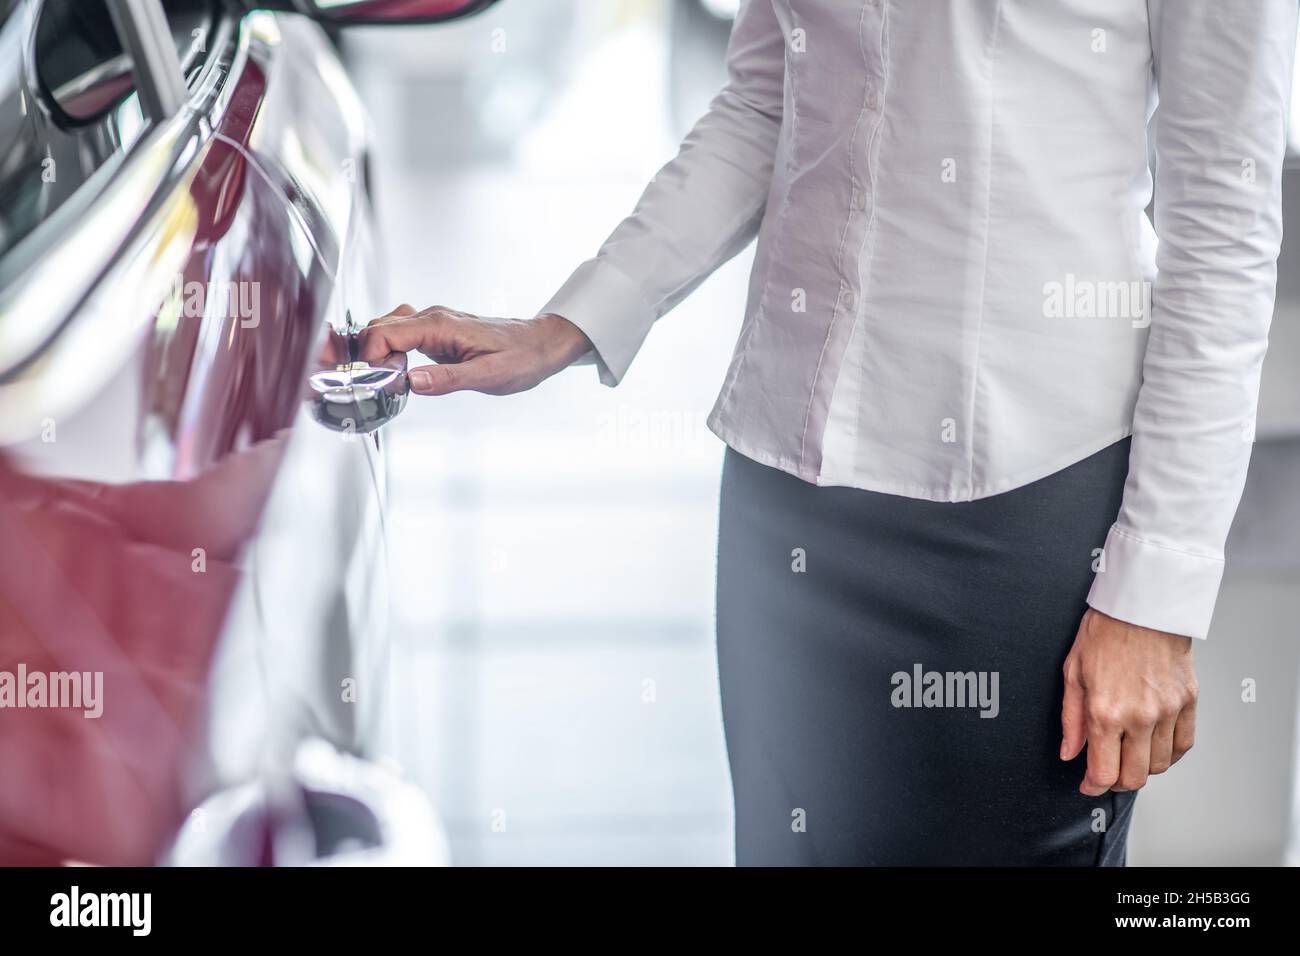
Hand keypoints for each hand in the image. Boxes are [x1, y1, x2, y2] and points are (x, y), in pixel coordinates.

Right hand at [358, 304, 591, 395]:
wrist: (541, 345)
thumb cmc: (521, 358)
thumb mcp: (488, 376)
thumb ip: (448, 379)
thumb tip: (411, 382)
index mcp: (440, 326)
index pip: (383, 332)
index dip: (371, 358)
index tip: (378, 381)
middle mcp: (432, 319)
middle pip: (378, 328)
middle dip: (369, 356)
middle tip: (384, 384)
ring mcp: (433, 324)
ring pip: (387, 329)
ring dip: (379, 353)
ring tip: (393, 379)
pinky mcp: (438, 333)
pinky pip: (402, 335)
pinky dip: (392, 351)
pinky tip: (403, 372)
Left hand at [1060, 607, 1197, 795]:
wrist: (1143, 606)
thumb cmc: (1106, 631)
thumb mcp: (1073, 673)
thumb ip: (1071, 719)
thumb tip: (1069, 751)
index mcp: (1106, 712)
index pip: (1103, 772)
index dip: (1093, 786)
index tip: (1088, 785)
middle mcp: (1140, 717)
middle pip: (1134, 777)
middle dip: (1116, 782)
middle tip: (1107, 772)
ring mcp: (1168, 711)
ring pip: (1159, 765)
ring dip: (1142, 768)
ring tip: (1128, 754)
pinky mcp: (1188, 703)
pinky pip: (1184, 745)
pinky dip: (1169, 754)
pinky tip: (1154, 746)